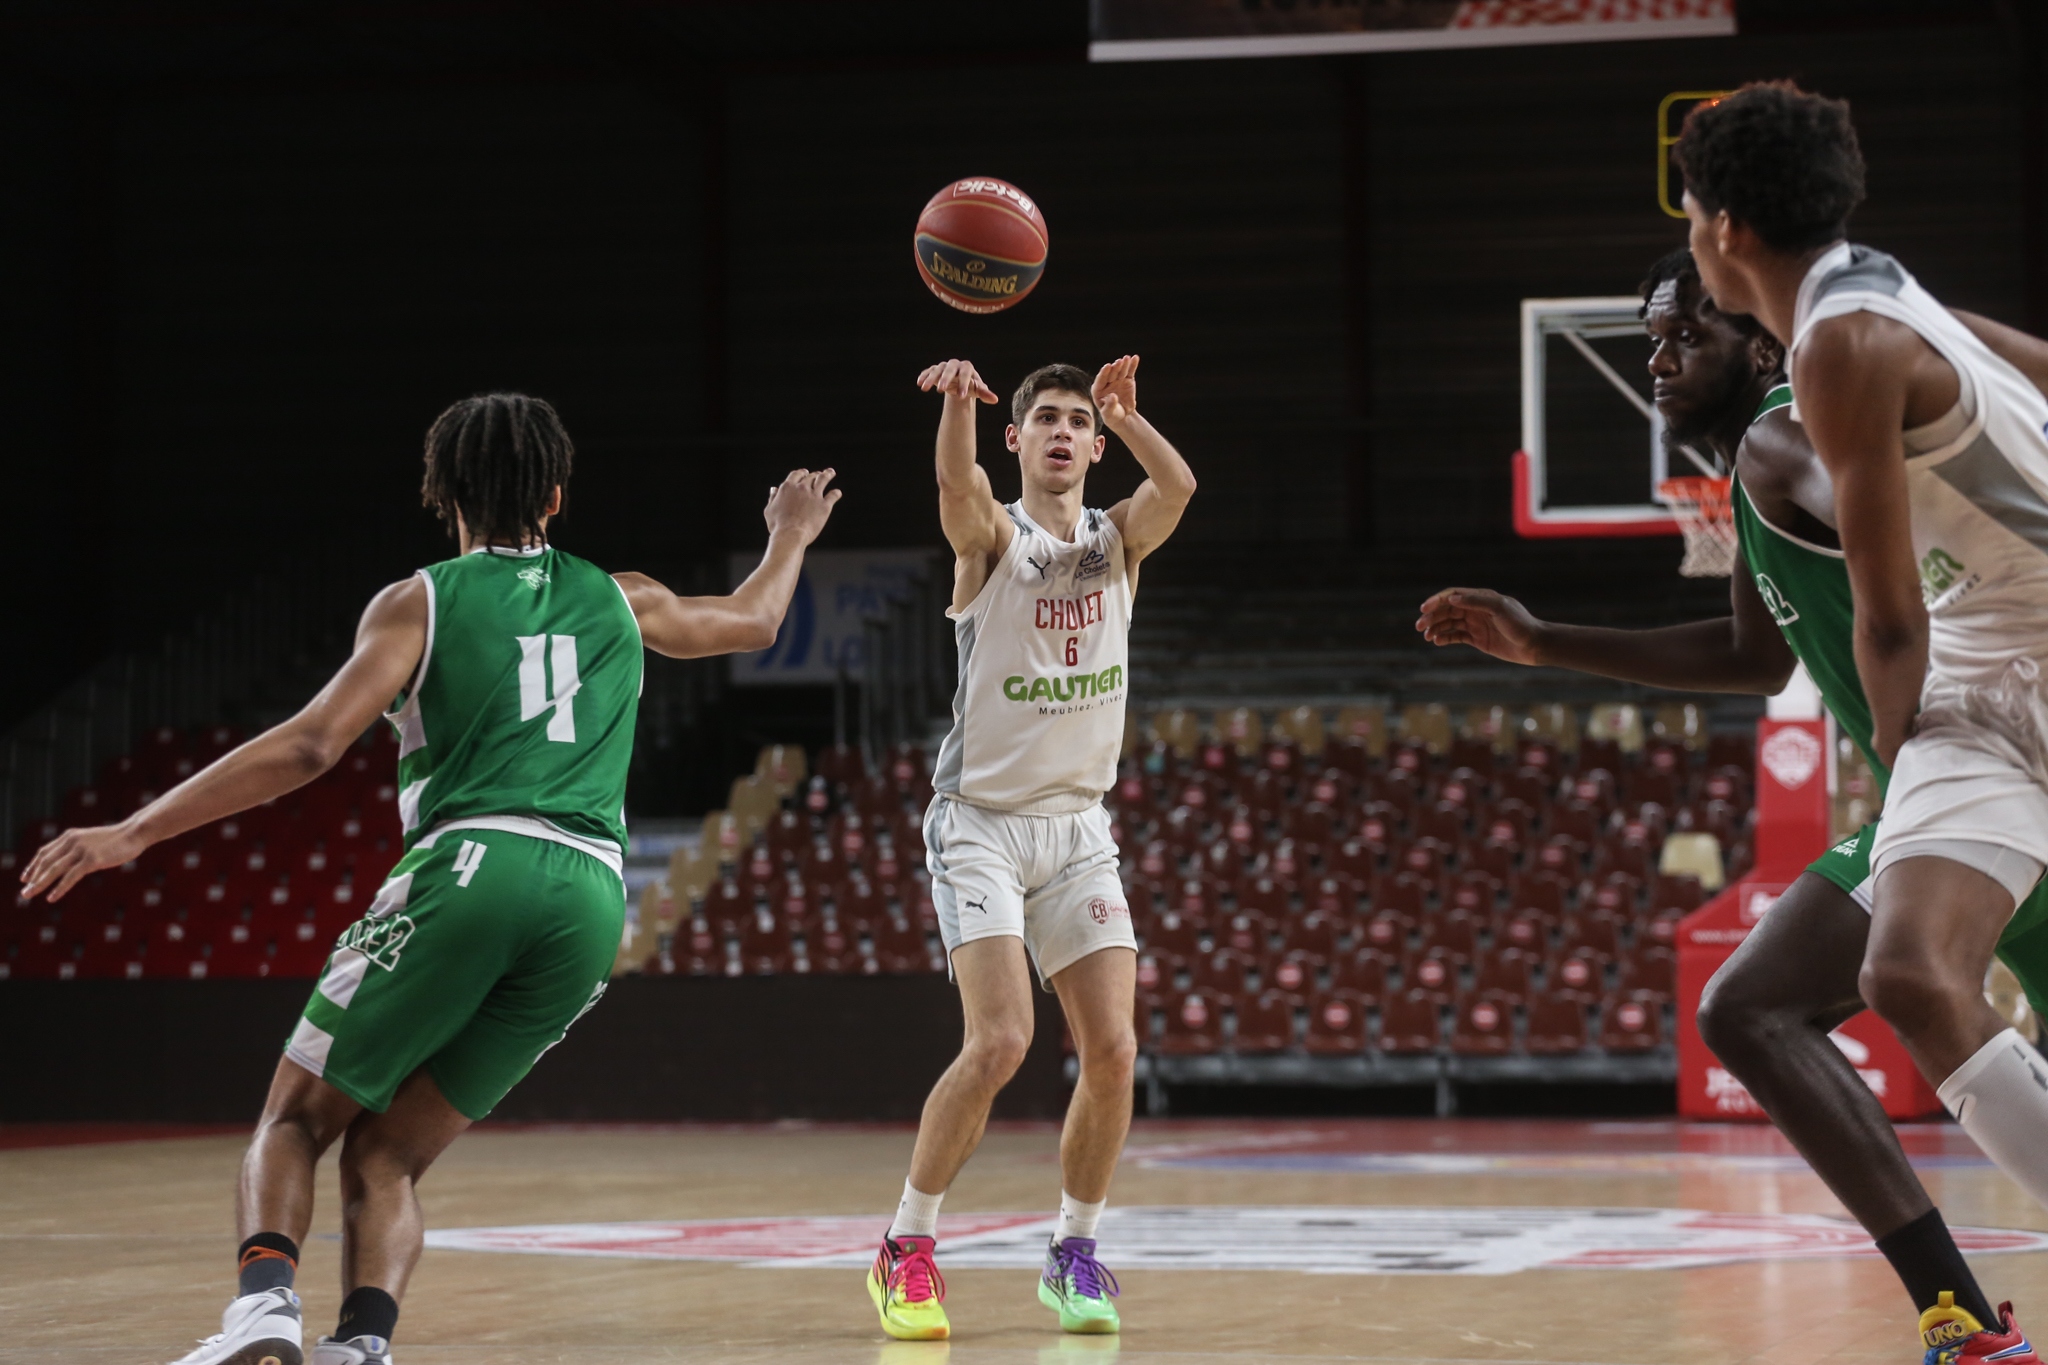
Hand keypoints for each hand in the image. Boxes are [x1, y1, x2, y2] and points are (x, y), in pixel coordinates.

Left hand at [20, 821, 147, 902]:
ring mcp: (81, 850)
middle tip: (24, 893)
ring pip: (54, 869)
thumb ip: (78, 848)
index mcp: (69, 836)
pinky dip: (59, 887)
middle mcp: (71, 841)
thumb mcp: (92, 841)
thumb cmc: (116, 840)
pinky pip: (71, 876)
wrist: (134, 833)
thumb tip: (70, 861)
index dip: (33, 866)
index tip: (25, 878)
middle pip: (46, 862)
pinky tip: (51, 897)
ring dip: (39, 884)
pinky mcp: (91, 860)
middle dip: (33, 878)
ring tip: (29, 895)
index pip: (44, 852)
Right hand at [763, 468, 842, 546]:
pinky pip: (833, 495)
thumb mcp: (770, 510)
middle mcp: (802, 488)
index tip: (804, 473)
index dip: (801, 473)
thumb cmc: (777, 526)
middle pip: (810, 477)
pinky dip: (836, 493)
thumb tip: (774, 488)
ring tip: (831, 473)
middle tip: (819, 474)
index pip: (796, 474)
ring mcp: (814, 496)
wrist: (791, 534)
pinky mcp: (824, 505)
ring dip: (827, 475)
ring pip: (823, 480)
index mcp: (787, 487)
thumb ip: (773, 498)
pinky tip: (837, 493)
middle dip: (815, 474)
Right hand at [916, 359, 996, 404]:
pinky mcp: (934, 370)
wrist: (960, 384)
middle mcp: (955, 365)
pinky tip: (919, 383)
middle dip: (945, 379)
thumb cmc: (971, 387)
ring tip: (924, 389)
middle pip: (950, 369)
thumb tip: (995, 400)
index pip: (966, 373)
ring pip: (937, 370)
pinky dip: (924, 376)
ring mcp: (944, 366)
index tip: (961, 397)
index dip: (964, 384)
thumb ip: (985, 394)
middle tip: (941, 390)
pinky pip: (929, 371)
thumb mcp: (977, 390)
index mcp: (967, 368)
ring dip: (930, 378)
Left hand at [1093, 354, 1138, 428]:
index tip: (1108, 366)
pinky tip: (1136, 358)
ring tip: (1127, 358)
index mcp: (1098, 389)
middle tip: (1119, 362)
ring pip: (1120, 371)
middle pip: (1111, 373)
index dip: (1104, 373)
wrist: (1122, 416)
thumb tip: (1113, 396)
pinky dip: (1133, 365)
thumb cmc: (1112, 415)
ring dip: (1124, 364)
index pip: (1100, 380)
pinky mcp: (1127, 380)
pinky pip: (1130, 371)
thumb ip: (1109, 405)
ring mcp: (1117, 380)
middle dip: (1115, 368)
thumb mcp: (1109, 413)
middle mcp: (1107, 382)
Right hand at [1416, 588, 1544, 664]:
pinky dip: (1445, 638)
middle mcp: (1476, 609)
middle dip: (1432, 617)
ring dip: (1436, 628)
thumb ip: (1476, 602)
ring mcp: (1476, 624)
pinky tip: (1437, 641)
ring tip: (1426, 636)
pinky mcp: (1477, 639)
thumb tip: (1452, 599)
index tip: (1424, 609)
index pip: (1453, 596)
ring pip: (1449, 623)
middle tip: (1419, 626)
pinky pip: (1456, 636)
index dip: (1437, 601)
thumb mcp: (1499, 609)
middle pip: (1447, 610)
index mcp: (1481, 598)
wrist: (1535, 645)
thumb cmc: (1520, 624)